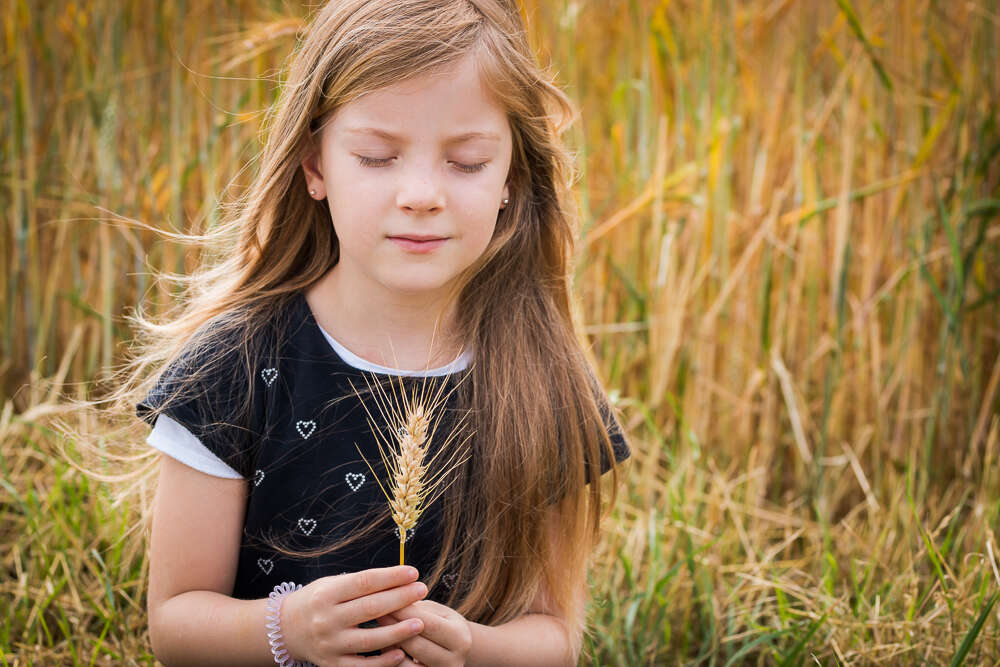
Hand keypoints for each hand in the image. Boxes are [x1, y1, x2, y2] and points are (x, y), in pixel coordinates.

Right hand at [281, 566, 429, 665]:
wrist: (287, 629)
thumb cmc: (318, 601)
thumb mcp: (332, 584)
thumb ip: (361, 584)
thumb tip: (400, 578)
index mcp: (327, 594)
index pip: (364, 582)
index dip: (391, 576)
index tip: (413, 572)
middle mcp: (326, 619)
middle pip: (370, 608)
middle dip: (400, 598)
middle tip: (422, 590)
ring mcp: (329, 644)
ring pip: (369, 639)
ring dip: (398, 631)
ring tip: (420, 622)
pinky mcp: (332, 664)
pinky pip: (362, 666)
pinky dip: (382, 661)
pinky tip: (401, 652)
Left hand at [376, 599, 471, 666]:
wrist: (452, 650)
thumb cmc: (441, 623)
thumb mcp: (436, 612)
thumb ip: (418, 608)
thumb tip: (392, 597)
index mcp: (461, 638)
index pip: (429, 624)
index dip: (406, 612)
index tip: (386, 598)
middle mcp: (454, 662)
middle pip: (417, 645)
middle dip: (394, 627)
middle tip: (376, 613)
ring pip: (406, 663)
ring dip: (389, 645)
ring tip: (378, 629)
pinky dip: (390, 659)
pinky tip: (384, 644)